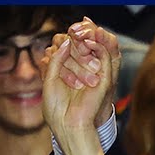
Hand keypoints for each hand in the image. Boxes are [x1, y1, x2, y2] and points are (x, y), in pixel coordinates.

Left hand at [41, 25, 114, 154]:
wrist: (67, 125)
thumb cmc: (56, 108)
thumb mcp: (50, 79)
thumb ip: (57, 59)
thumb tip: (65, 41)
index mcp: (69, 72)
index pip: (69, 49)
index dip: (64, 39)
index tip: (57, 36)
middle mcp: (82, 72)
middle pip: (82, 45)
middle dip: (76, 35)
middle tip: (72, 29)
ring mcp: (94, 74)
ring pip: (93, 48)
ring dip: (86, 37)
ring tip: (78, 31)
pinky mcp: (104, 78)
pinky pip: (104, 56)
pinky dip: (97, 45)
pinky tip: (86, 42)